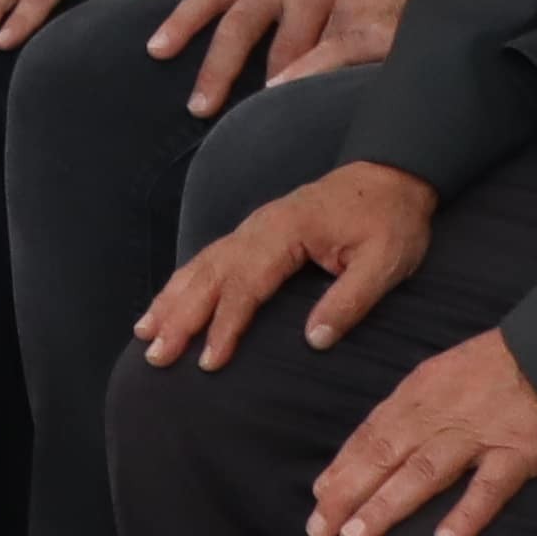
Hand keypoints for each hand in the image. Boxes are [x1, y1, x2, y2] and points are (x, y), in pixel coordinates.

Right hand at [137, 0, 426, 111]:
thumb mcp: (376, 8)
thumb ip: (349, 43)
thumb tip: (327, 91)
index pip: (292, 49)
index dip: (276, 84)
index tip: (256, 117)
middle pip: (242, 27)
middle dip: (219, 69)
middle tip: (198, 106)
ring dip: (182, 22)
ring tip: (156, 50)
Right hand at [138, 155, 439, 371]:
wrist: (391, 173)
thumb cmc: (391, 219)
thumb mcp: (386, 262)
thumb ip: (350, 301)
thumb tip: (314, 342)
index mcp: (286, 234)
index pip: (246, 286)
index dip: (225, 326)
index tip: (208, 362)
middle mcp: (258, 228)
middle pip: (209, 277)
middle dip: (179, 318)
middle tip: (156, 356)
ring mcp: (252, 228)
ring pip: (201, 266)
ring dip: (171, 301)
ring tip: (145, 333)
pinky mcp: (255, 232)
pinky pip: (209, 258)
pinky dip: (183, 282)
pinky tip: (168, 301)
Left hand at [308, 321, 536, 535]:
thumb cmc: (496, 367)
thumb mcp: (440, 376)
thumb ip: (406, 412)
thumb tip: (368, 448)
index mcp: (417, 396)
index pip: (370, 437)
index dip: (341, 469)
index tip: (317, 500)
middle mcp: (439, 416)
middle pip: (384, 457)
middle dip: (347, 494)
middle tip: (319, 531)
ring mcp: (479, 435)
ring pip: (424, 473)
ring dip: (387, 506)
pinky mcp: (519, 452)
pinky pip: (490, 487)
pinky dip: (466, 514)